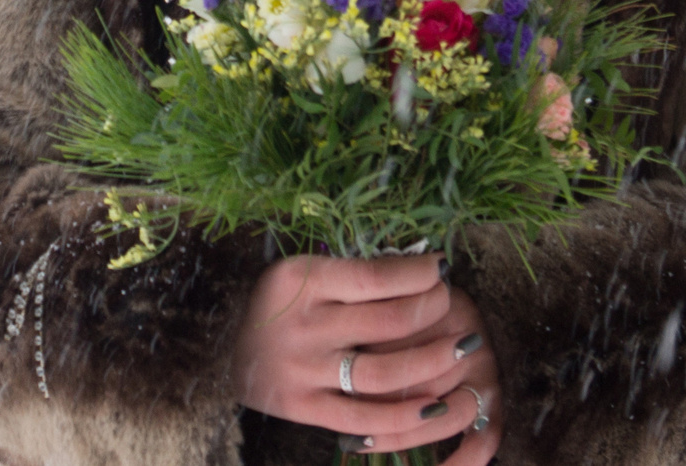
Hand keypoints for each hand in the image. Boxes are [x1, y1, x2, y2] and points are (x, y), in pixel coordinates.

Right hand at [229, 255, 501, 460]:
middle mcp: (303, 326)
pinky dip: (407, 415)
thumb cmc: (278, 304)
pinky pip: (366, 418)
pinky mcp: (305, 408)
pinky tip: (437, 405)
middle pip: (388, 322)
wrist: (221, 349)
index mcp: (300, 280)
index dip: (418, 272)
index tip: (441, 267)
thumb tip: (420, 267)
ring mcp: (303, 371)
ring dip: (433, 361)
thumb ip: (351, 274)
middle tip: (453, 304)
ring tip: (463, 350)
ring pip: (384, 373)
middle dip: (433, 310)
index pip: (375, 275)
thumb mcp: (302, 273)